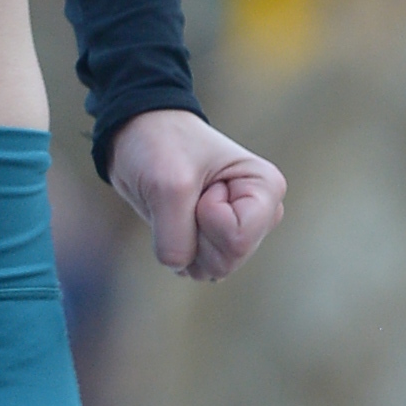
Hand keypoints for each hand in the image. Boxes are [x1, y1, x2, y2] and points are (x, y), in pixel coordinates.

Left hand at [106, 107, 284, 280]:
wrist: (139, 135)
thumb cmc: (161, 145)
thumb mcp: (167, 187)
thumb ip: (176, 238)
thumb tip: (179, 267)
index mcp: (266, 188)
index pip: (238, 240)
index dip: (207, 218)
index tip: (202, 186)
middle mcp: (261, 214)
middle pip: (227, 261)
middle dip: (195, 235)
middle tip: (189, 198)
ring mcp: (239, 230)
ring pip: (211, 269)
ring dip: (184, 243)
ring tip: (182, 206)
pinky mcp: (216, 242)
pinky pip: (195, 268)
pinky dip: (176, 248)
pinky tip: (176, 219)